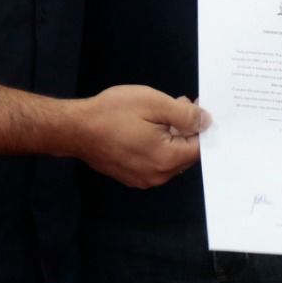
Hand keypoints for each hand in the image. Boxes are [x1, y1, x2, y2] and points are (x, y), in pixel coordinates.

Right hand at [72, 85, 205, 187]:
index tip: (198, 106)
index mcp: (167, 160)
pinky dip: (159, 146)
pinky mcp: (131, 176)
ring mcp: (143, 179)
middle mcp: (158, 176)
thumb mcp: (154, 103)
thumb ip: (184, 114)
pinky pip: (155, 162)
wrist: (75, 128)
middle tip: (179, 102)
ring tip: (162, 111)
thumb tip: (206, 121)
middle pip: (187, 154)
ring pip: (171, 158)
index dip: (202, 125)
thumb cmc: (113, 113)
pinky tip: (148, 127)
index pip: (200, 147)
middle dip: (187, 130)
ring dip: (173, 137)